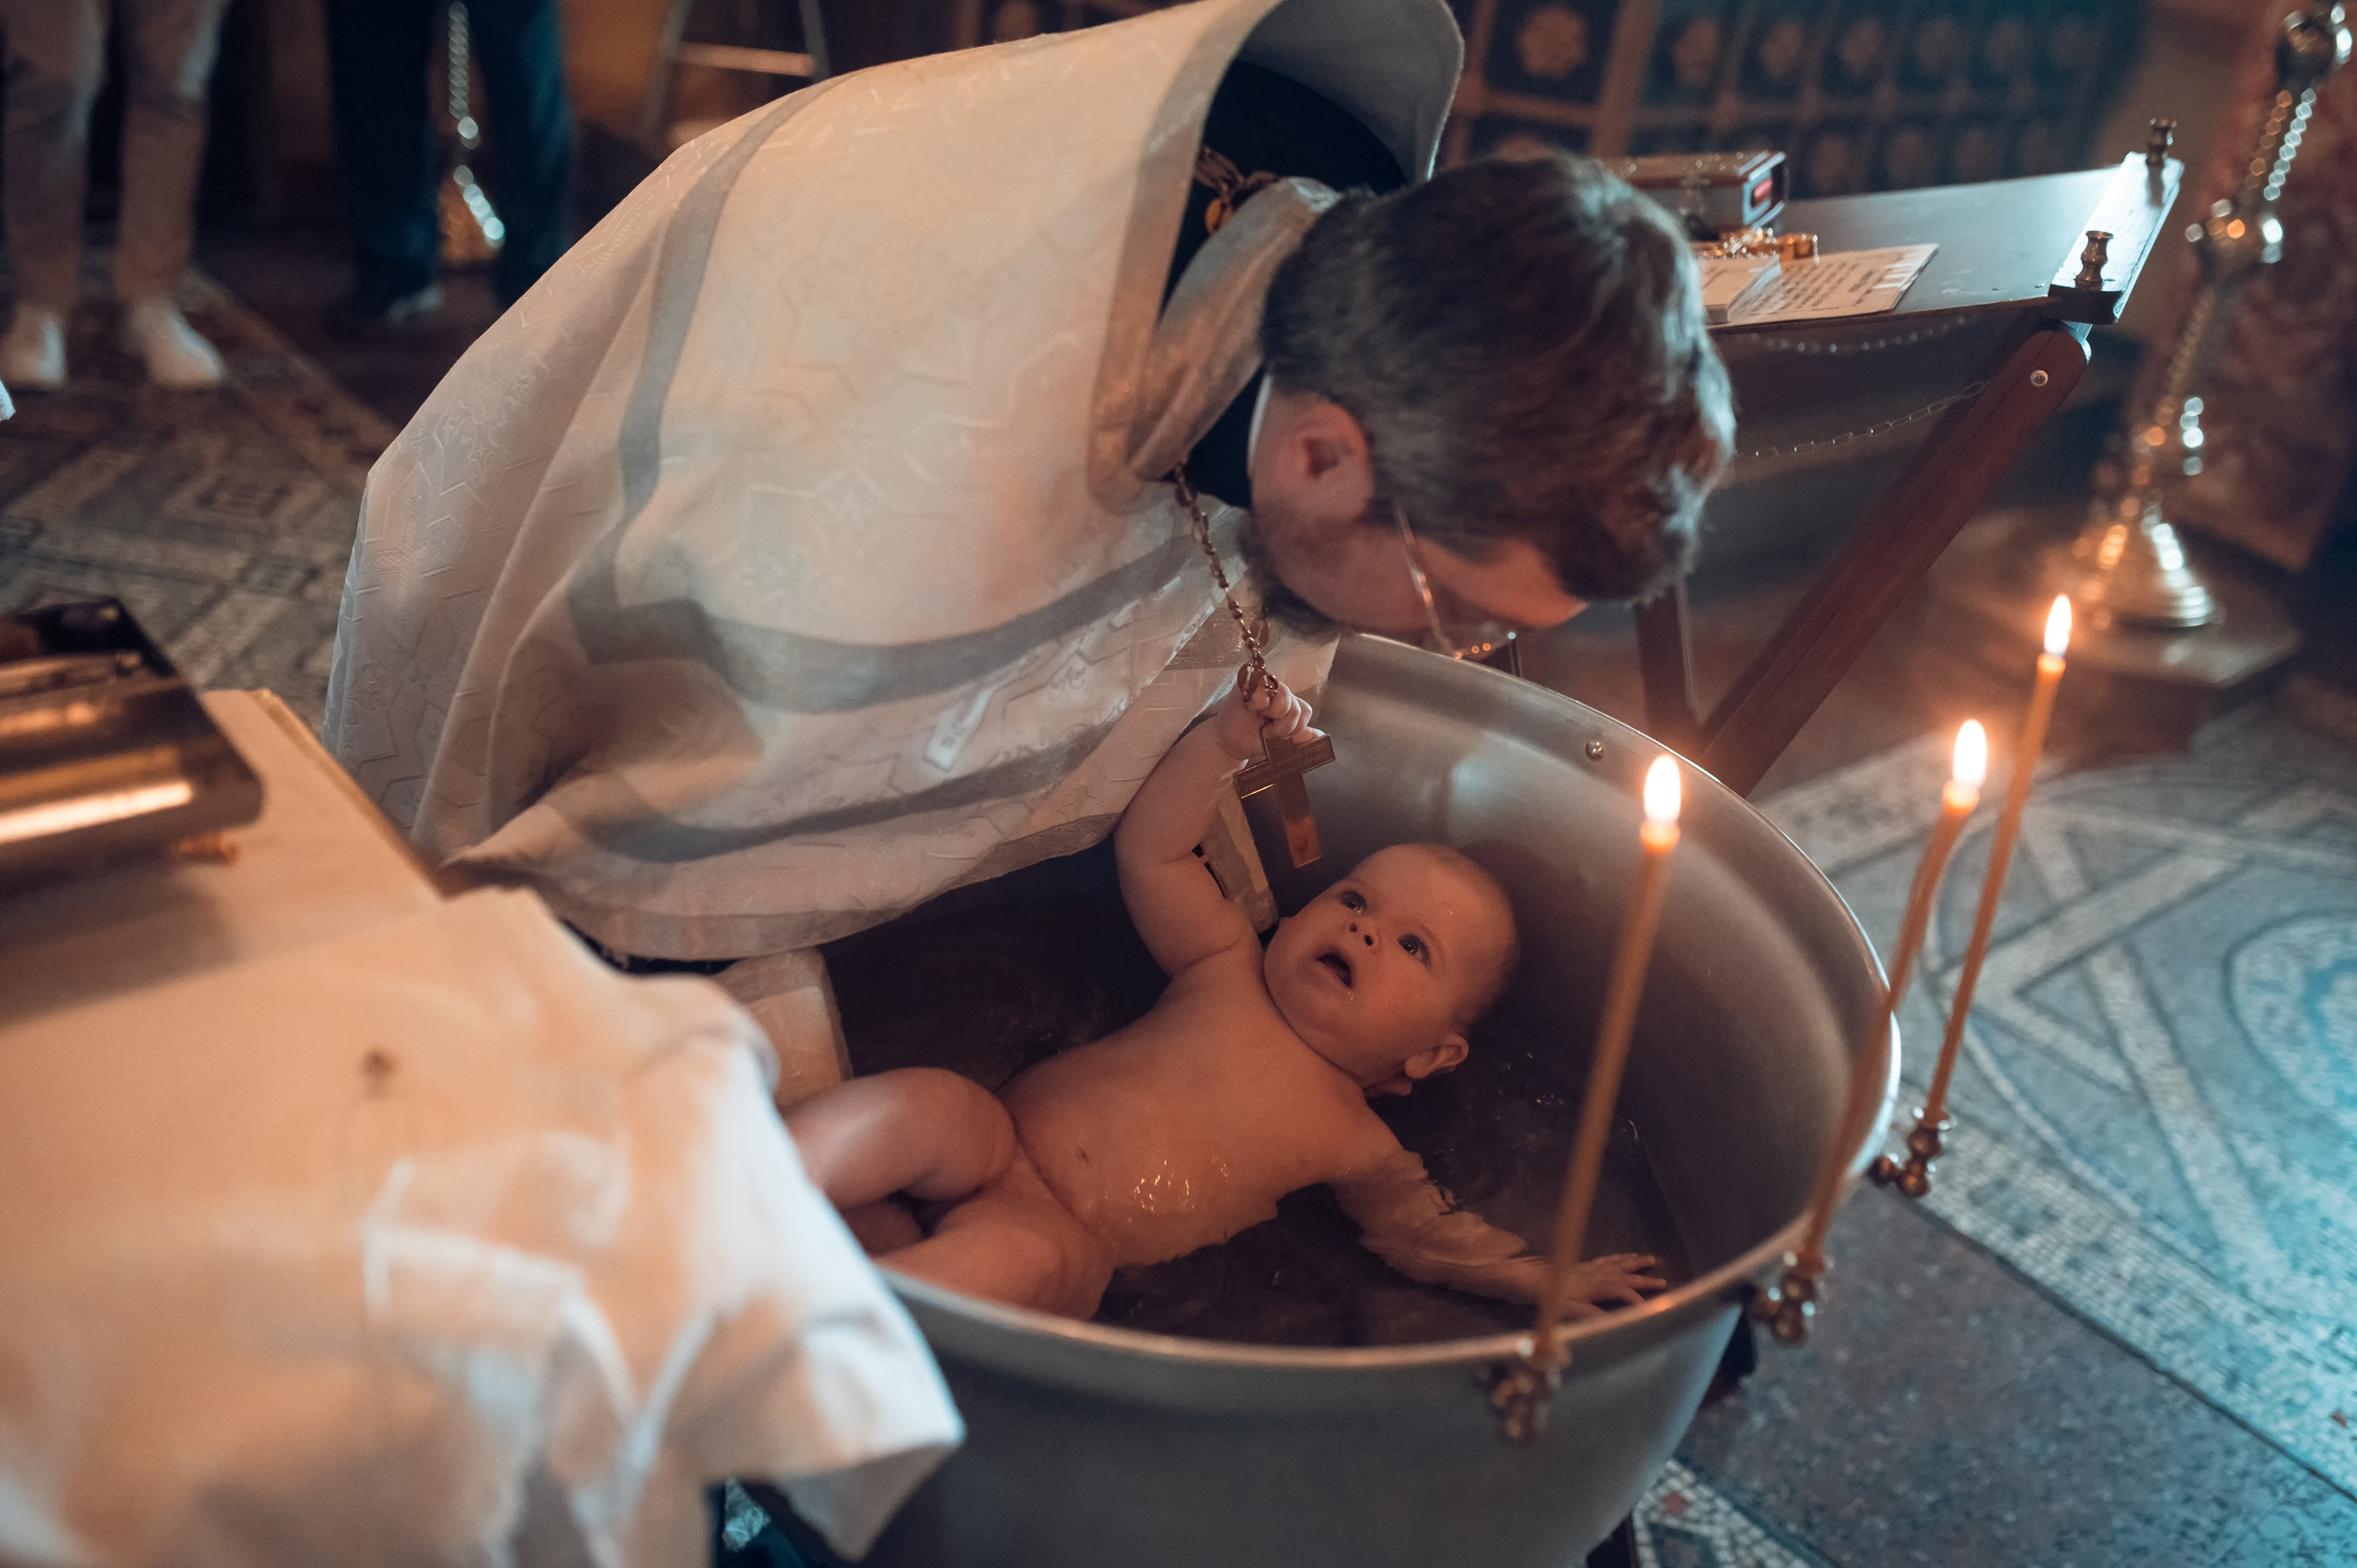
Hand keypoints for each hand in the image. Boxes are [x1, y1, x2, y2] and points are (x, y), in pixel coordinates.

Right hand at [1210, 671, 1313, 761]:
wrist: (1231, 743)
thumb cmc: (1254, 739)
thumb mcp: (1281, 743)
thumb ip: (1299, 738)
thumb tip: (1319, 735)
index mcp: (1290, 704)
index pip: (1305, 710)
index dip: (1296, 727)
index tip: (1279, 736)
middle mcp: (1280, 692)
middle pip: (1297, 706)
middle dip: (1283, 726)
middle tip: (1266, 730)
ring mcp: (1265, 685)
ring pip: (1285, 696)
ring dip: (1272, 714)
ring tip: (1259, 719)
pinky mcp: (1249, 682)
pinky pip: (1264, 689)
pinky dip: (1258, 704)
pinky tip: (1249, 709)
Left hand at [1550, 1253, 1668, 1318]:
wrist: (1530, 1279)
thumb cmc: (1548, 1297)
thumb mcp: (1567, 1310)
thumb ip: (1589, 1315)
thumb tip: (1611, 1321)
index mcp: (1594, 1287)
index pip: (1621, 1292)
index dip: (1636, 1299)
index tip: (1649, 1307)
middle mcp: (1596, 1275)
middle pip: (1624, 1276)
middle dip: (1644, 1279)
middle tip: (1663, 1281)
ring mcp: (1591, 1268)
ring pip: (1617, 1264)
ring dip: (1634, 1263)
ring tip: (1650, 1259)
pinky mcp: (1584, 1265)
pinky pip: (1606, 1259)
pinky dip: (1619, 1257)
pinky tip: (1625, 1256)